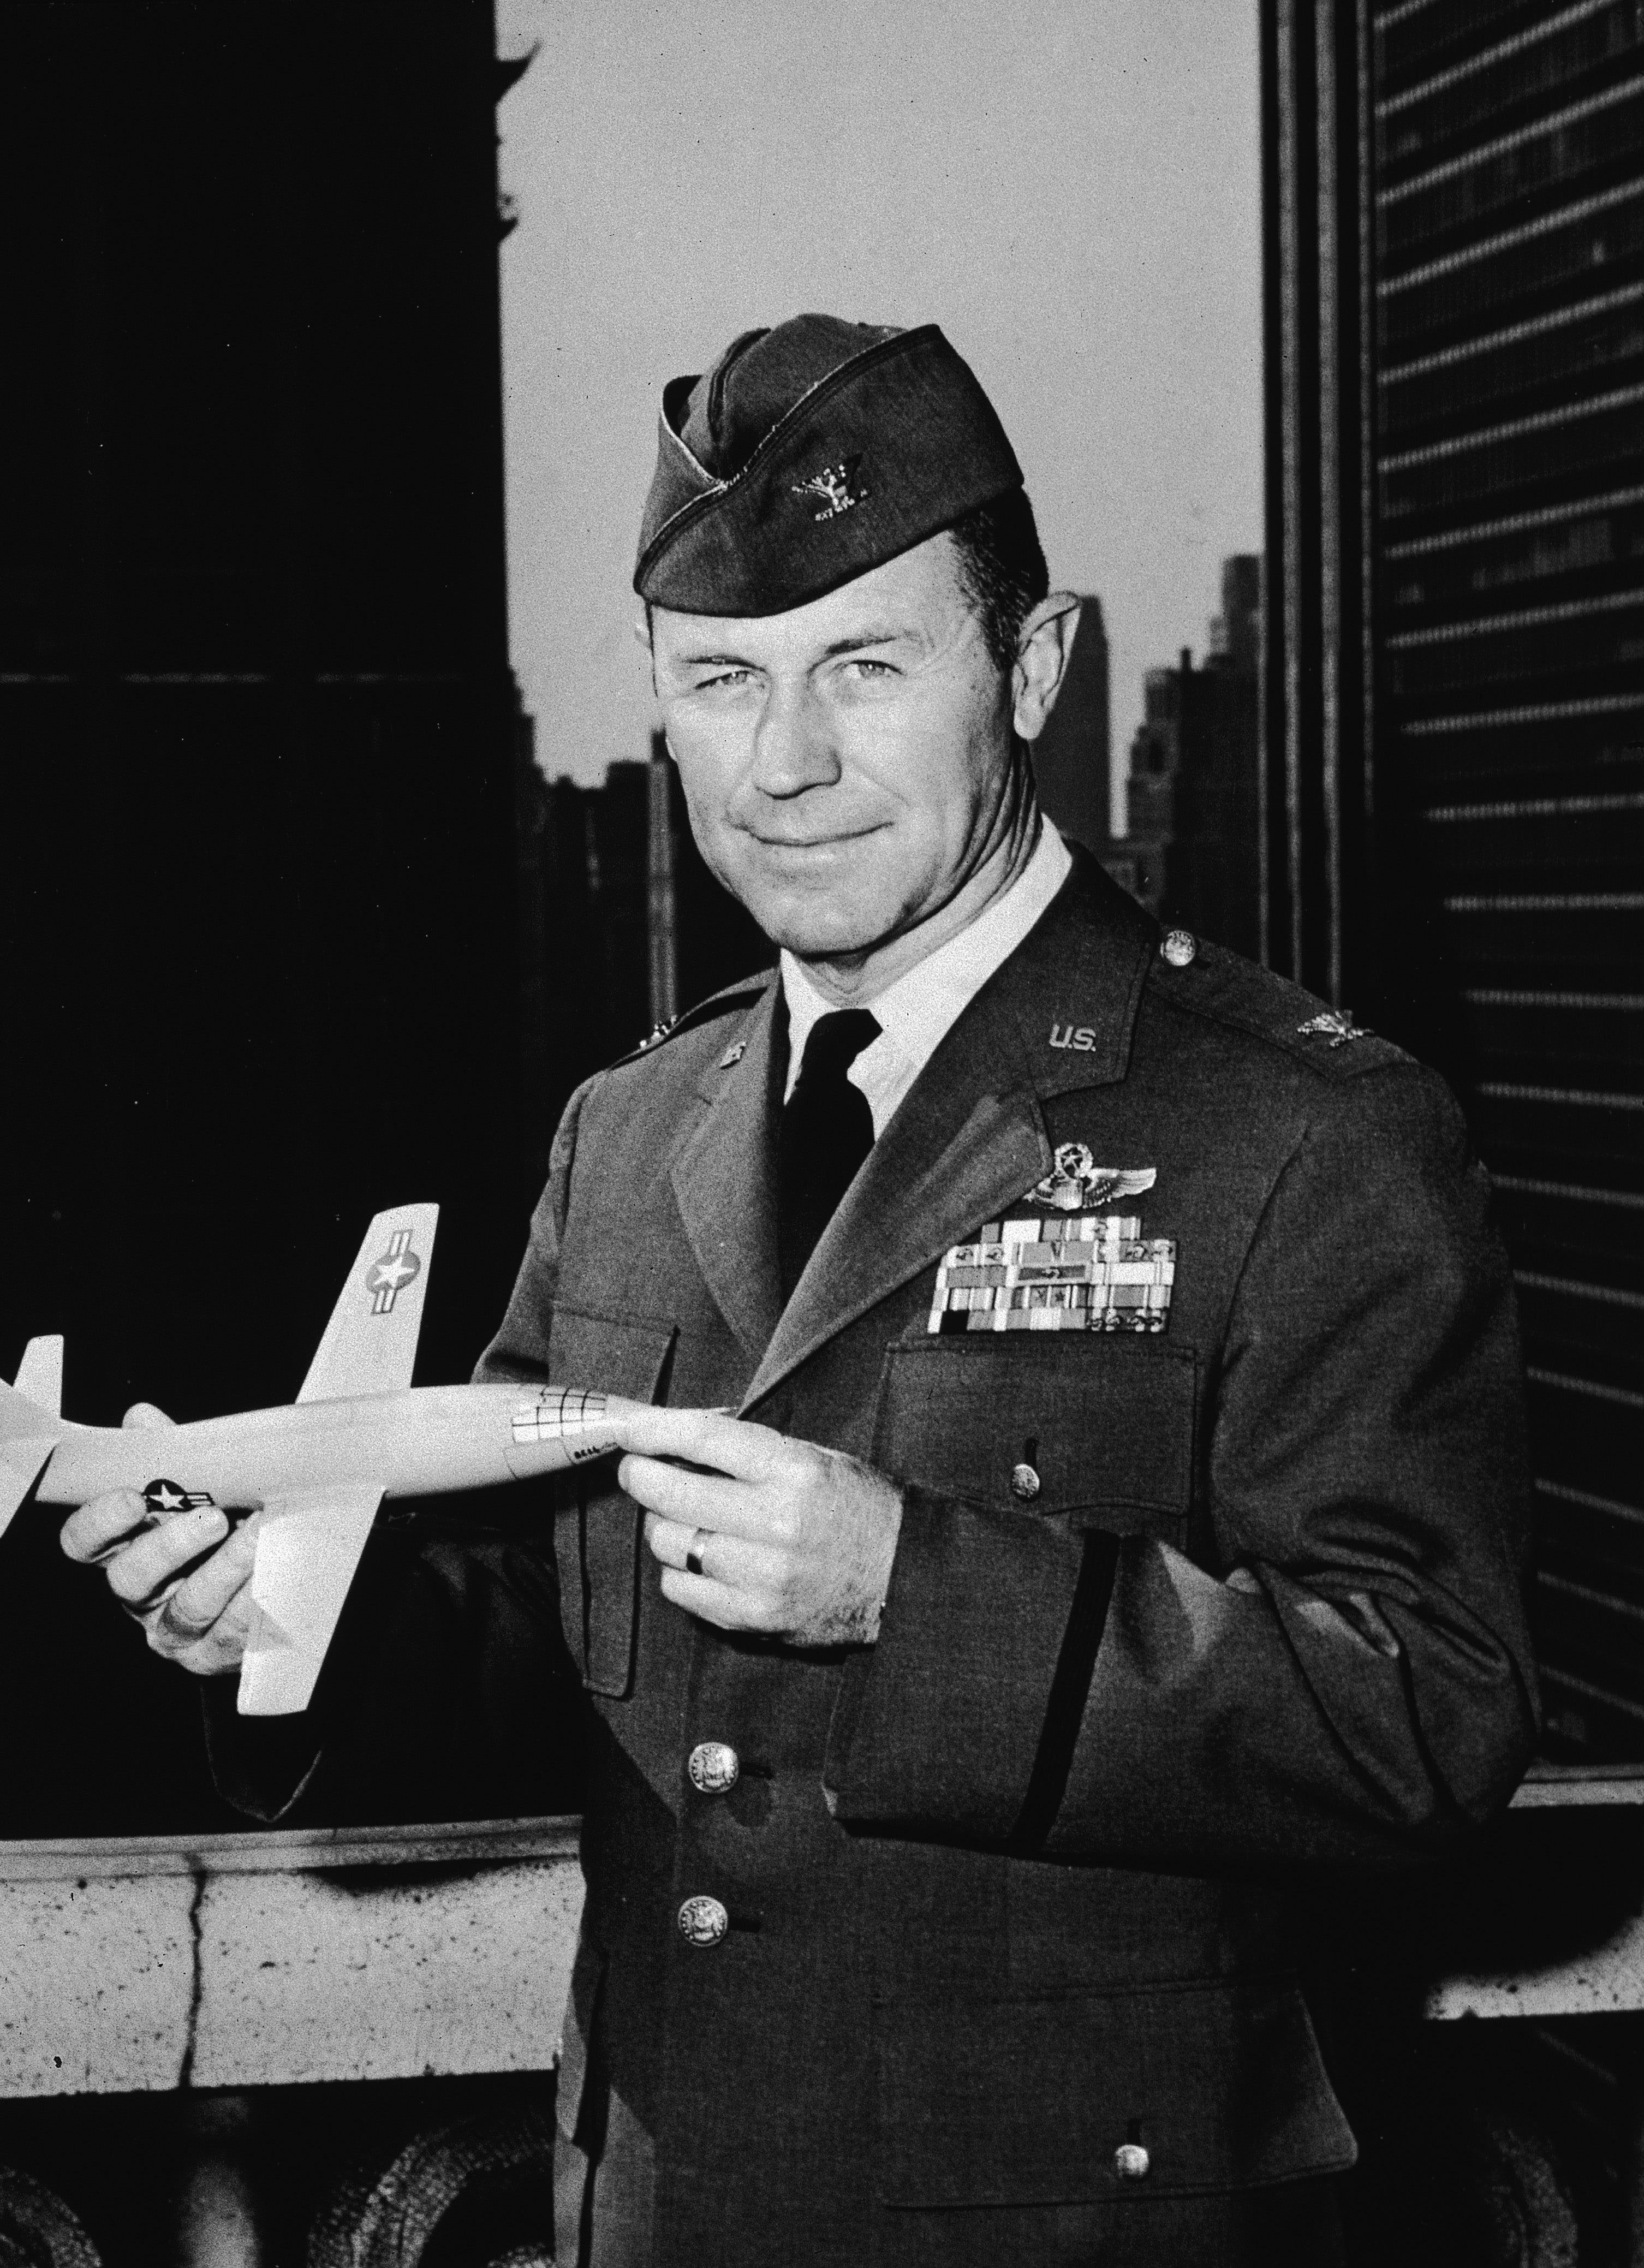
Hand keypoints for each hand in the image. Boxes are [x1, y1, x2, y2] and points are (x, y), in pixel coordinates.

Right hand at [58, 1404, 258, 1677]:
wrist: (271, 1571)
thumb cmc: (225, 1524)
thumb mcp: (199, 1486)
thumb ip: (170, 1455)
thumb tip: (141, 1419)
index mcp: (125, 1549)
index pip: (84, 1542)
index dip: (100, 1521)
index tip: (134, 1497)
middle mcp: (141, 1595)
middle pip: (131, 1578)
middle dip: (172, 1545)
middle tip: (214, 1516)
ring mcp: (175, 1631)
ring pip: (189, 1606)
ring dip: (226, 1567)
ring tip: (260, 1533)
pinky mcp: (214, 1654)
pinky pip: (231, 1632)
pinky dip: (256, 1597)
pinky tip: (275, 1569)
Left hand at [614, 1406, 902, 1647]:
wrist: (904, 1578)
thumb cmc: (856, 1507)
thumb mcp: (815, 1458)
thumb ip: (749, 1451)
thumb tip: (676, 1439)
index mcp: (795, 1471)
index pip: (704, 1440)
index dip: (654, 1430)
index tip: (627, 1427)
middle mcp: (777, 1522)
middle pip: (672, 1494)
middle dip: (642, 1477)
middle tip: (637, 1471)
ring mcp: (763, 1575)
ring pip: (670, 1544)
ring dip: (662, 1526)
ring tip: (680, 1518)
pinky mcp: (754, 1617)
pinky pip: (682, 1589)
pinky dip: (679, 1570)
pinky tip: (700, 1558)